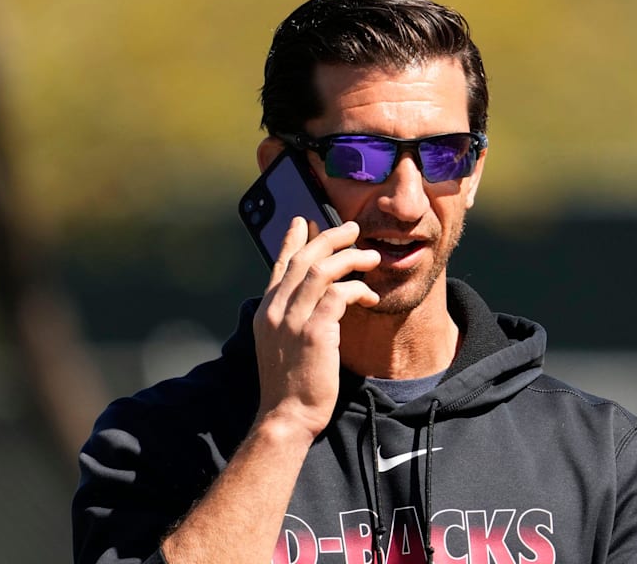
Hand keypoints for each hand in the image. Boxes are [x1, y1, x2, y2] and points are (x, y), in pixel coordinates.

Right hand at [252, 218, 380, 442]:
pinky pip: (338, 295)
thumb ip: (291, 318)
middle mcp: (274, 310)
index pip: (278, 265)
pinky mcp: (313, 333)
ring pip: (321, 270)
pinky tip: (369, 296)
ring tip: (371, 257)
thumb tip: (312, 299)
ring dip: (350, 259)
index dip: (292, 240)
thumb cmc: (290, 384)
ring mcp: (291, 320)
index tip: (304, 220)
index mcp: (265, 311)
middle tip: (352, 229)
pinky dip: (356, 289)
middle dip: (329, 238)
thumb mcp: (282, 344)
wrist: (286, 416)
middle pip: (302, 259)